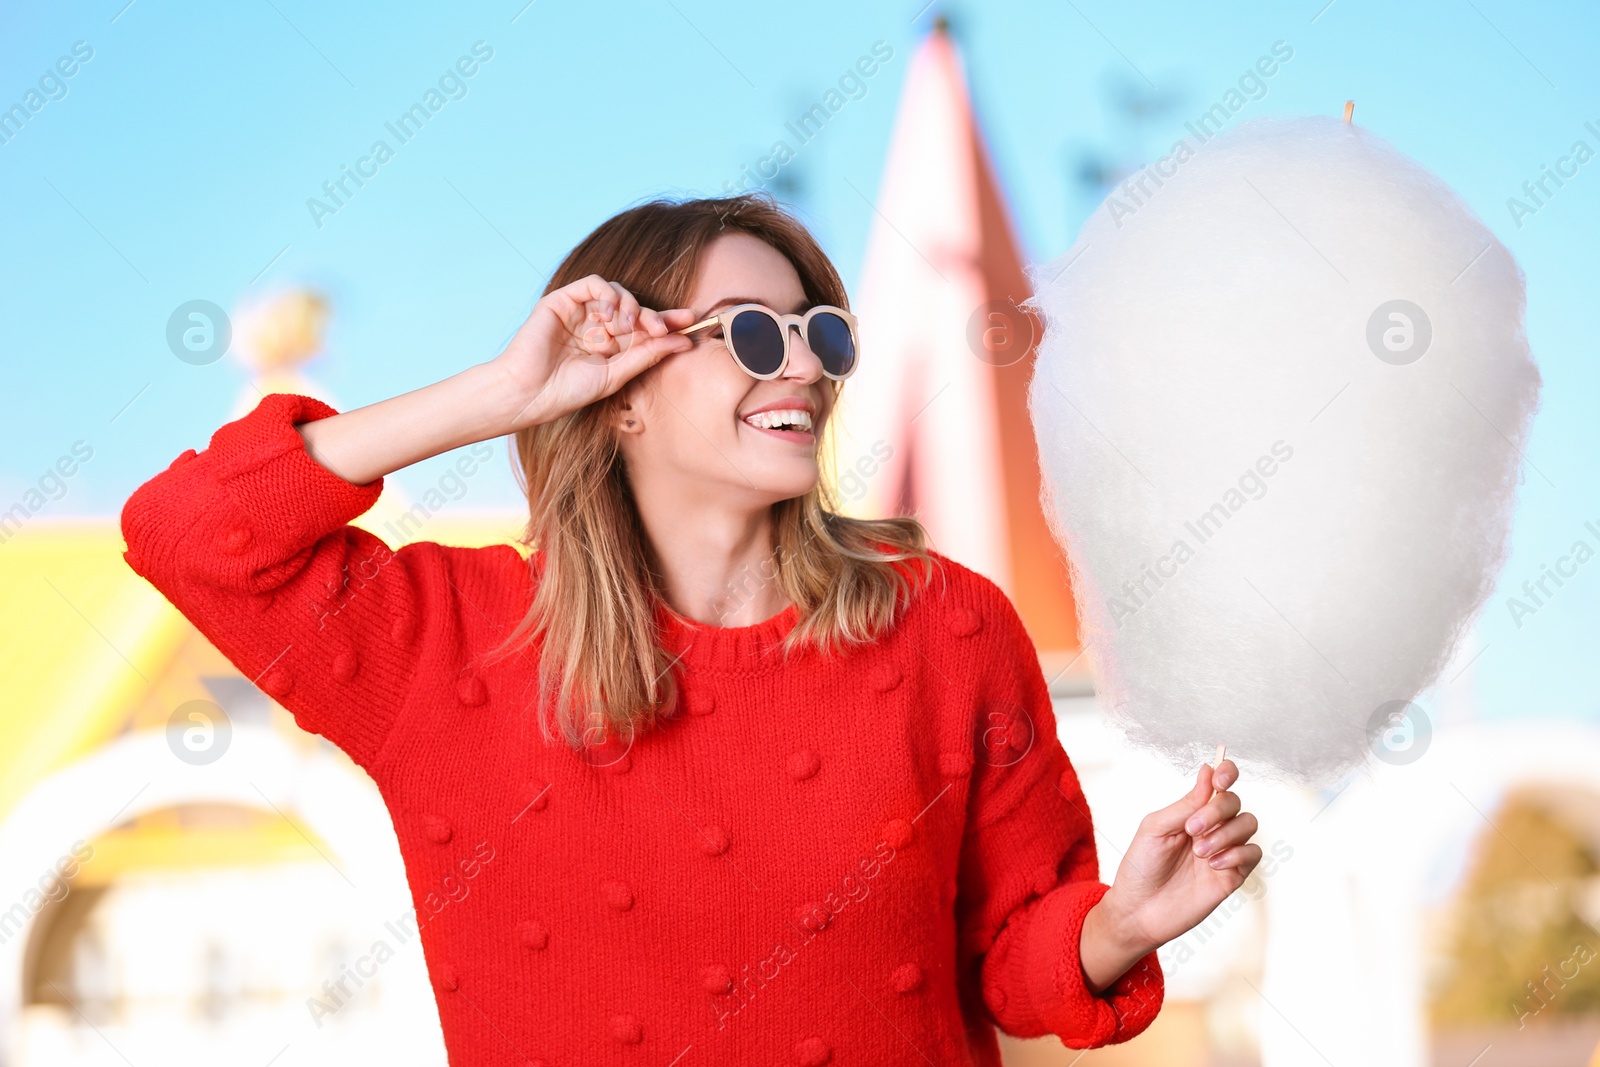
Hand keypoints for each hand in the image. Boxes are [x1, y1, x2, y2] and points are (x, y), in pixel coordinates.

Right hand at [490, 274, 701, 430]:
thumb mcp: (616, 375)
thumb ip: (647, 355)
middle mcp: (597, 326)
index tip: (691, 324)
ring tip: (631, 326)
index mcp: (611, 346)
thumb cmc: (567, 391)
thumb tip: (683, 341)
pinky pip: (593, 284)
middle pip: (636, 309)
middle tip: (665, 327)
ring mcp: (580, 312)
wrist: (529, 392)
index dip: (668, 323)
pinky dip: (609, 294)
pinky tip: (613, 314)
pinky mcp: (564, 300)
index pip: (645, 329)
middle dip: (654, 316)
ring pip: (617, 293)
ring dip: (632, 306)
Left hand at [1099, 759, 1261, 955]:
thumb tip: (1208, 771)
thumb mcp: (1156, 828)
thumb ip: (1186, 803)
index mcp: (1191, 811)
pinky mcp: (1233, 875)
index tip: (1221, 779)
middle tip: (1192, 829)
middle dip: (1217, 811)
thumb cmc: (1141, 867)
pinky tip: (1213, 865)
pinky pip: (1253, 853)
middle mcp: (1211, 827)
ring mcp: (1224, 850)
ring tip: (1199, 852)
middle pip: (1234, 802)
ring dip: (1226, 834)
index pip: (1219, 783)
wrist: (1139, 910)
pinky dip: (1237, 854)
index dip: (1227, 772)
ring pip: (1248, 824)